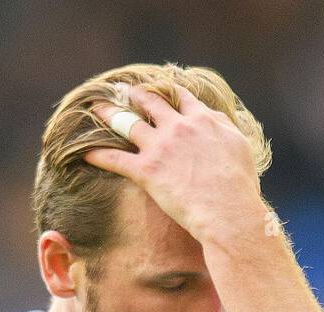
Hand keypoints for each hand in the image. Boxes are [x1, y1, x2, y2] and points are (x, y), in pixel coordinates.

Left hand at [84, 86, 264, 249]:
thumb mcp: (240, 148)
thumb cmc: (240, 186)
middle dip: (134, 94)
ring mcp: (161, 147)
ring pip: (127, 123)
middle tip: (121, 90)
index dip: (166, 90)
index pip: (181, 97)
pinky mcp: (147, 171)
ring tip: (96, 109)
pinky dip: (98, 154)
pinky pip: (115, 159)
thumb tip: (216, 125)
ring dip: (109, 114)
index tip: (156, 88)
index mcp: (203, 120)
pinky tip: (83, 152)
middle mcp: (179, 126)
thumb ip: (223, 131)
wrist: (228, 211)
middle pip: (150, 102)